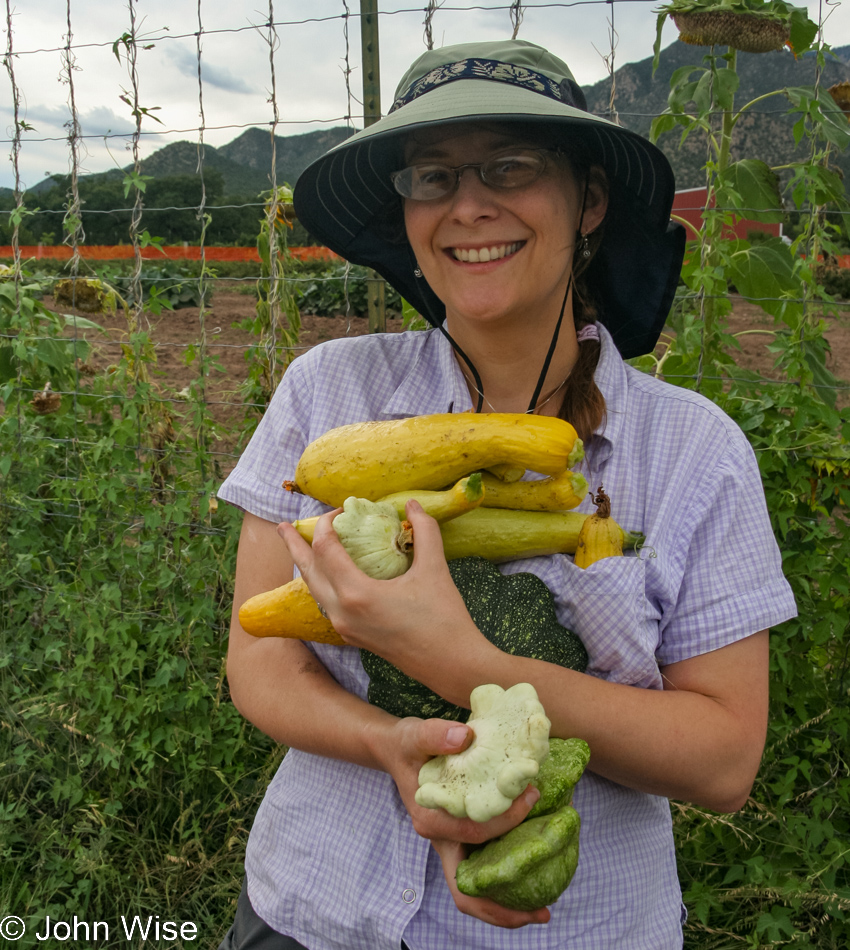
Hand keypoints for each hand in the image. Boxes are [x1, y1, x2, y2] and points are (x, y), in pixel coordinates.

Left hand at [277, 500, 493, 697]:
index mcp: (356, 594)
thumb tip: (411, 504)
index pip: (326, 549)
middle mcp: (342, 612)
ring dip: (305, 566)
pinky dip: (321, 584)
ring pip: (314, 590)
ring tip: (298, 547)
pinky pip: (326, 604)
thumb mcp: (435, 568)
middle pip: (308, 571)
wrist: (451, 665)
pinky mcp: (353, 637)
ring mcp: (345, 628)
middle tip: (283, 525)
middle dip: (294, 546)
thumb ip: (424, 531)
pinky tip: (327, 576)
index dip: (328, 524)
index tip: (342, 510)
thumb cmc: (444, 617)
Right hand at [377, 716, 549, 926]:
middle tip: (544, 911)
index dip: (505, 820)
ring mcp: (449, 844)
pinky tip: (532, 870)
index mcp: (430, 821)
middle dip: (503, 907)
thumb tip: (464, 736)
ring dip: (505, 904)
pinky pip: (481, 870)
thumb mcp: (414, 734)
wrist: (393, 750)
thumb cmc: (405, 744)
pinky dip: (503, 878)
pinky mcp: (459, 839)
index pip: (473, 833)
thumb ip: (435, 735)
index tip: (532, 797)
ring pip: (474, 889)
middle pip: (467, 891)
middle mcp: (440, 839)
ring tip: (543, 908)